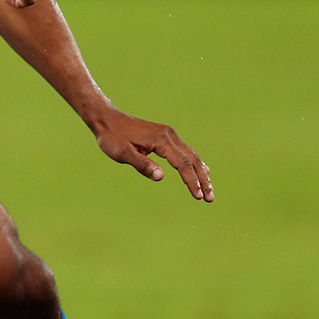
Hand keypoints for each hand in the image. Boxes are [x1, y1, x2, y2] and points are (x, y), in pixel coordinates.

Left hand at [94, 109, 213, 201]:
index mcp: (160, 140)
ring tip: (209, 190)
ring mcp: (168, 134)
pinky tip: (202, 170)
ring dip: (201, 173)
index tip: (198, 196)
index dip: (191, 181)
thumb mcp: (123, 154)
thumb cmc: (113, 138)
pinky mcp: (165, 136)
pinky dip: (194, 163)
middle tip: (210, 199)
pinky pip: (185, 151)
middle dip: (202, 180)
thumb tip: (161, 177)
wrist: (107, 119)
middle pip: (192, 160)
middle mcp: (169, 135)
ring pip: (191, 155)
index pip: (182, 164)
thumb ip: (142, 165)